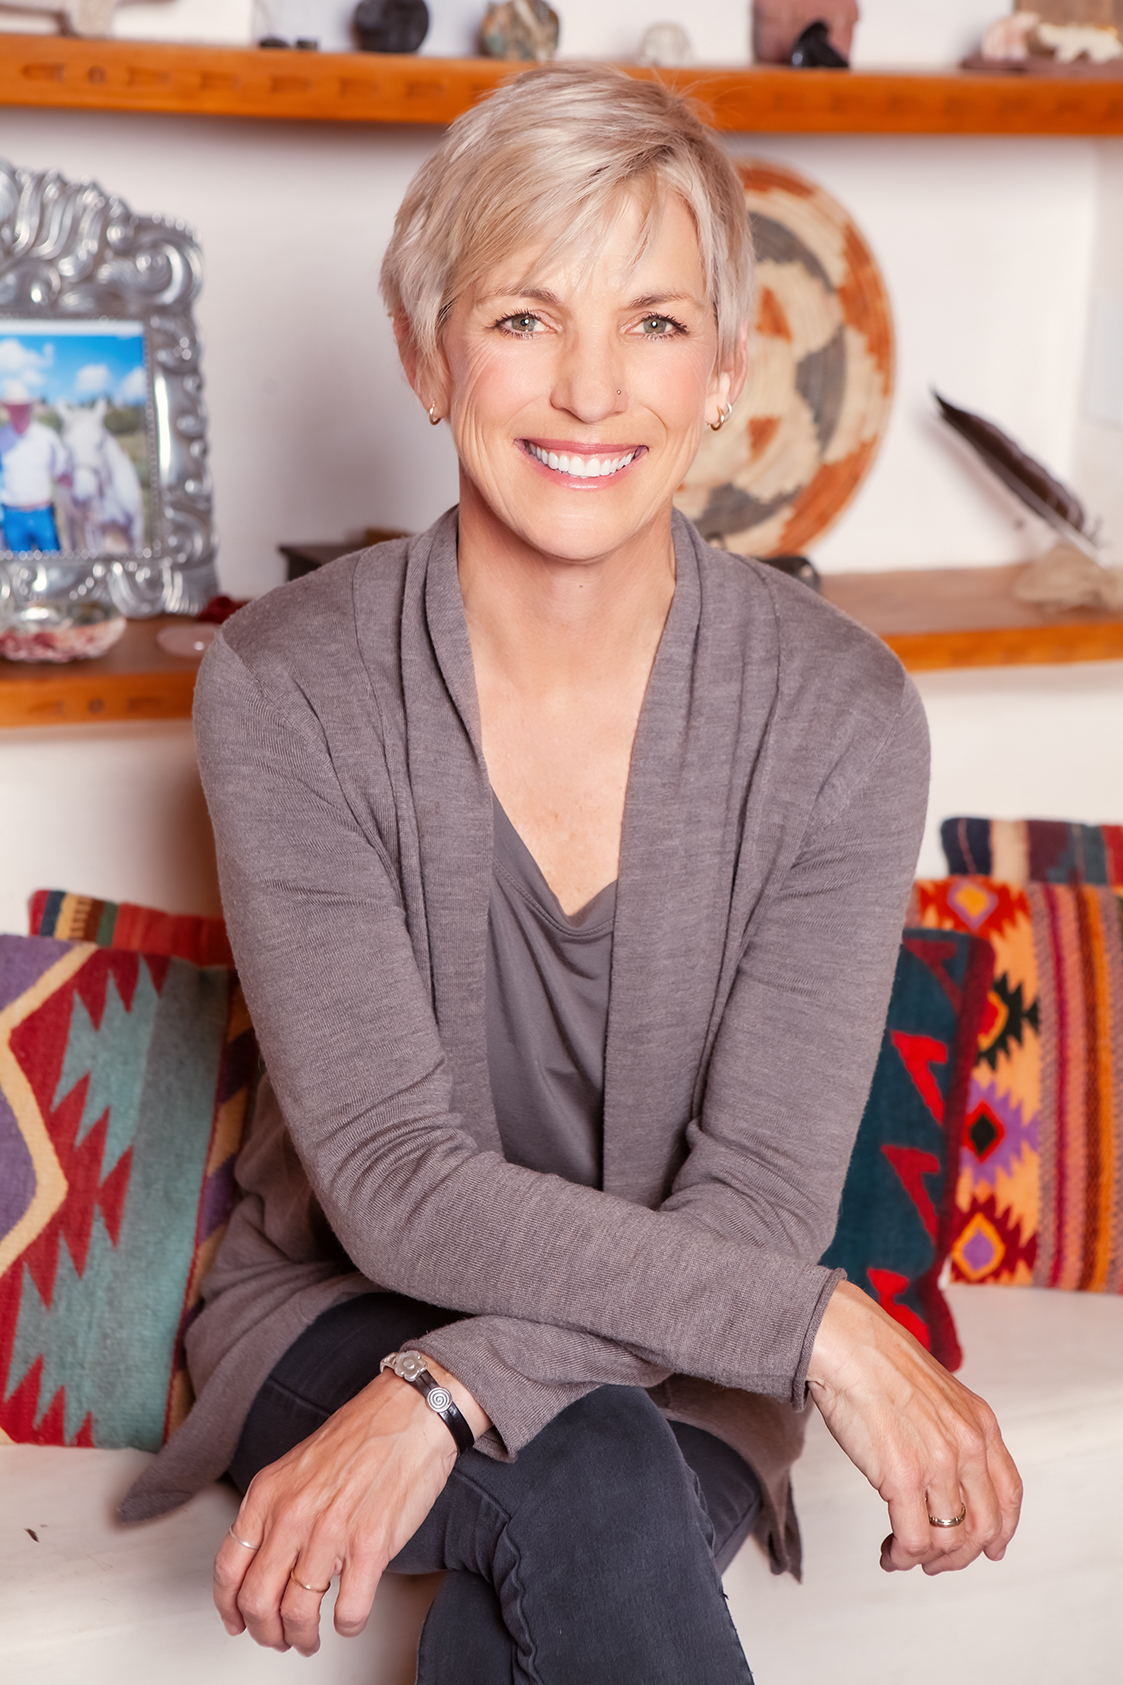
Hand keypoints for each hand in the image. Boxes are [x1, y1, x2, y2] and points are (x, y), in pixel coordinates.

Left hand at [212, 1357, 488, 1654]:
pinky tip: (349, 1618)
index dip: (229, 1608)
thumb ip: (275, 1508)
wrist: (412, 1411)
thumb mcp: (297, 1464)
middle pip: (257, 1601)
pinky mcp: (371, 1546)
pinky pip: (348, 1611)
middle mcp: (293, 1514)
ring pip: (297, 1615)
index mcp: (269, 1492)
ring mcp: (331, 1532)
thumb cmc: (363, 1433)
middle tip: (277, 1638)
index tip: (237, 1620)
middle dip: (265, 1632)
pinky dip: (347, 1626)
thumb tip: (263, 1559)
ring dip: (302, 1638)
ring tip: (310, 1638)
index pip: (228, 1569)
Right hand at [807, 1281, 1021, 1574]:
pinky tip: (889, 1552)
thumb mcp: (937, 1394)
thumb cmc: (878, 1362)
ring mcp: (939, 1462)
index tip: (990, 1549)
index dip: (1002, 1530)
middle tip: (935, 1562)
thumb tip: (946, 1478)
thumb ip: (951, 1431)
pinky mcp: (903, 1476)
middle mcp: (968, 1445)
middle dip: (961, 1556)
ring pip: (951, 1540)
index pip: (1009, 1493)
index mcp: (980, 1423)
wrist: (845, 1342)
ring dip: (927, 1560)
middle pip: (984, 1527)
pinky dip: (902, 1556)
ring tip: (902, 1555)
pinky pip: (914, 1539)